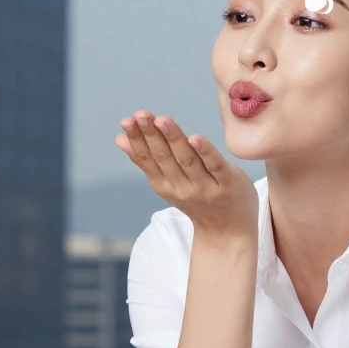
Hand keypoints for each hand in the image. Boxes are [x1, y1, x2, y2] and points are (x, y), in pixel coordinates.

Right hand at [116, 109, 257, 239]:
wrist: (228, 233)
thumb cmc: (197, 202)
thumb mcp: (167, 184)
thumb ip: (146, 162)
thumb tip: (120, 139)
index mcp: (165, 186)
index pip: (148, 160)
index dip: (137, 141)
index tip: (128, 121)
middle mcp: (183, 188)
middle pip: (164, 158)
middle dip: (151, 135)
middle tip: (141, 114)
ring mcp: (206, 188)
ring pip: (187, 160)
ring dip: (173, 139)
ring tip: (161, 119)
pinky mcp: (229, 184)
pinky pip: (216, 166)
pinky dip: (205, 152)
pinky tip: (195, 138)